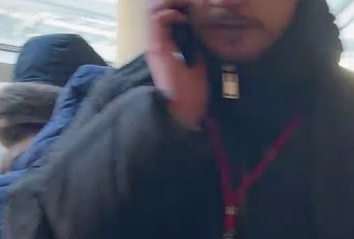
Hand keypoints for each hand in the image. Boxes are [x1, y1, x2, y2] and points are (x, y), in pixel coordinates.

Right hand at [147, 0, 207, 129]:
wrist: (183, 113)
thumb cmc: (190, 96)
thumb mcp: (196, 69)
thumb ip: (194, 54)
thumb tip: (199, 43)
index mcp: (164, 49)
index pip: (163, 20)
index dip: (177, 10)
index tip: (194, 8)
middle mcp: (156, 44)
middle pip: (156, 12)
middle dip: (173, 4)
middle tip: (190, 2)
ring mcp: (155, 46)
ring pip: (154, 13)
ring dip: (171, 5)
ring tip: (187, 4)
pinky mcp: (157, 49)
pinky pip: (157, 21)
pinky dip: (170, 14)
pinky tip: (184, 18)